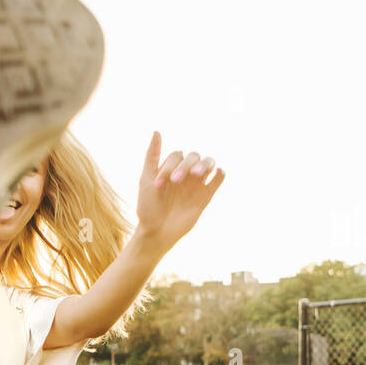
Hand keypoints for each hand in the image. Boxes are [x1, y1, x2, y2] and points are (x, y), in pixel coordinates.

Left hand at [134, 131, 224, 249]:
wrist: (157, 233)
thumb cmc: (148, 208)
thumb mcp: (146, 180)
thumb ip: (152, 156)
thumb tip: (157, 131)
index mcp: (171, 168)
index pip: (177, 155)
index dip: (170, 166)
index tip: (160, 184)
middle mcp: (185, 173)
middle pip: (193, 156)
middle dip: (186, 165)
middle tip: (176, 182)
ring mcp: (196, 183)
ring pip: (208, 162)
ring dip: (205, 164)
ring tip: (198, 174)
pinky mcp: (206, 195)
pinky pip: (218, 179)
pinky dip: (220, 173)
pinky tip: (217, 172)